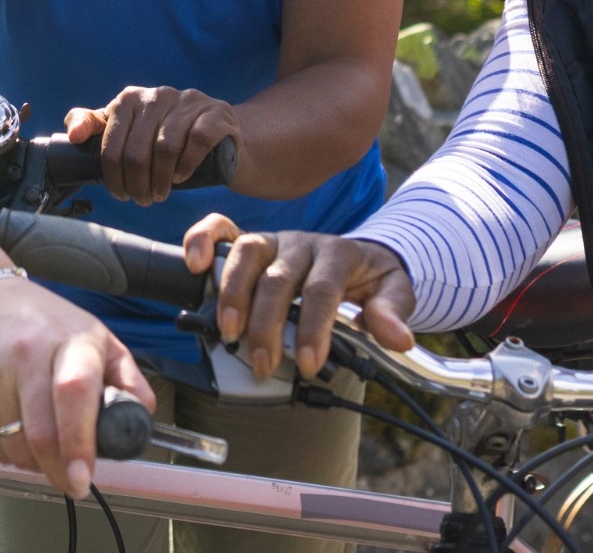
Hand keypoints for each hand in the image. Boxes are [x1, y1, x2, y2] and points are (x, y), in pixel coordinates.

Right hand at [0, 275, 152, 498]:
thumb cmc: (42, 321)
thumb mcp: (97, 337)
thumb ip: (127, 380)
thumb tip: (139, 422)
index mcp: (69, 341)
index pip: (74, 392)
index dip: (79, 441)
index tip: (84, 475)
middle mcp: (26, 355)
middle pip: (42, 433)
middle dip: (60, 471)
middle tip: (73, 482)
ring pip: (17, 447)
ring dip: (36, 463)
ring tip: (46, 446)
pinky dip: (12, 452)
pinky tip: (19, 430)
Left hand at [65, 84, 237, 206]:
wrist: (222, 136)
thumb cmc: (167, 137)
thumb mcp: (129, 130)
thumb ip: (95, 127)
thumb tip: (73, 136)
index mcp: (130, 98)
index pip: (110, 143)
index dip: (112, 175)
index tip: (120, 194)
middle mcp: (158, 94)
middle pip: (136, 150)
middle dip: (136, 184)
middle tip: (142, 200)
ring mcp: (190, 101)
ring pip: (165, 147)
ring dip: (159, 180)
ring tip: (159, 194)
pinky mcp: (217, 113)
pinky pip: (197, 140)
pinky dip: (185, 165)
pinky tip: (181, 177)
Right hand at [182, 216, 416, 380]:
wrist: (360, 255)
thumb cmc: (371, 278)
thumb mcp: (395, 291)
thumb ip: (394, 312)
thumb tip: (397, 339)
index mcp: (339, 254)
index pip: (322, 290)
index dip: (313, 328)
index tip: (308, 363)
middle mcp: (302, 244)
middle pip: (279, 278)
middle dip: (268, 325)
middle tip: (263, 364)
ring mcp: (274, 240)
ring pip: (247, 253)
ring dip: (233, 294)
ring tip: (229, 333)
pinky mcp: (253, 242)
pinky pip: (222, 228)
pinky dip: (203, 239)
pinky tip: (195, 264)